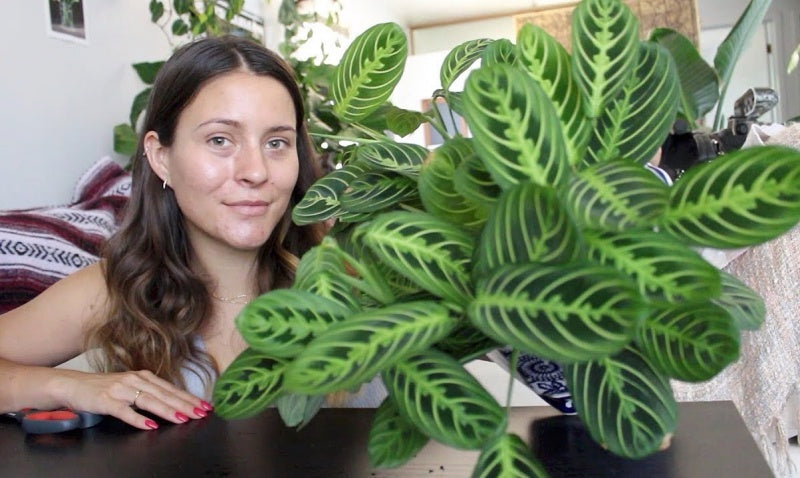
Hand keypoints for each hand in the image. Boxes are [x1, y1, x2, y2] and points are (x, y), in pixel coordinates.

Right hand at [57, 369, 212, 429]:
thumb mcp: (130, 387)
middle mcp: (135, 380)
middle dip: (185, 404)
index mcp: (143, 377)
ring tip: (182, 418)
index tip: (205, 406)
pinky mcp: (106, 401)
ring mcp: (121, 390)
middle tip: (201, 413)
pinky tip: (150, 425)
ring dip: (167, 410)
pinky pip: (124, 411)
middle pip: (164, 394)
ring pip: (149, 401)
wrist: (72, 385)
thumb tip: (173, 403)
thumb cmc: (104, 388)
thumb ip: (149, 393)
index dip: (189, 398)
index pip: (171, 389)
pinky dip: (138, 418)